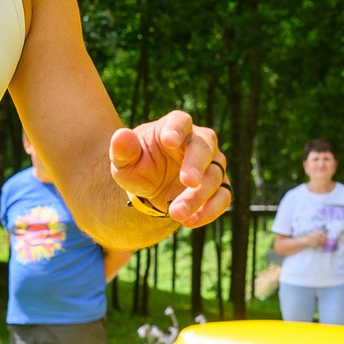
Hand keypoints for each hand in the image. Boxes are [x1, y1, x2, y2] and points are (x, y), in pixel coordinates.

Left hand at [108, 111, 230, 226]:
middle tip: (188, 182)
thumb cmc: (137, 165)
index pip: (180, 122)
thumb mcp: (124, 160)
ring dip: (197, 197)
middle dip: (196, 165)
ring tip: (176, 213)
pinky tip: (190, 221)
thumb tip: (120, 136)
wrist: (150, 185)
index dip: (177, 129)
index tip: (170, 140)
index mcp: (173, 127)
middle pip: (204, 148)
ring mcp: (211, 163)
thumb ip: (122, 149)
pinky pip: (223, 196)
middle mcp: (198, 141)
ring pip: (214, 176)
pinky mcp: (217, 185)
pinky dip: (210, 210)